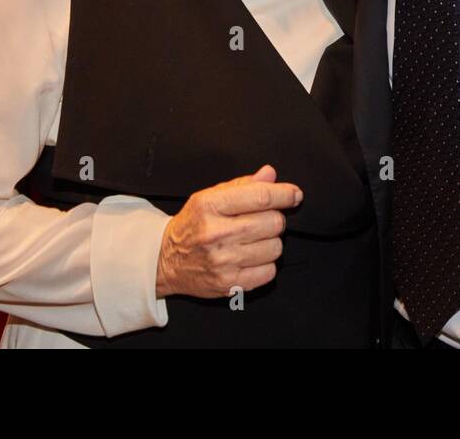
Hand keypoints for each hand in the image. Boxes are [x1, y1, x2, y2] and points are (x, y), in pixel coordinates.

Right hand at [155, 165, 301, 298]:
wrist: (165, 260)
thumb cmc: (193, 224)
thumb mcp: (209, 196)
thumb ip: (243, 185)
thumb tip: (270, 174)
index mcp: (210, 206)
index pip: (261, 197)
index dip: (285, 194)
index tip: (294, 194)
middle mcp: (216, 233)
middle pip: (273, 222)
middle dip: (275, 218)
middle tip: (263, 220)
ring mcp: (222, 261)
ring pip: (275, 248)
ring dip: (271, 242)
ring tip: (254, 240)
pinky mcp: (228, 284)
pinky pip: (269, 272)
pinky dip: (266, 264)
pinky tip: (251, 258)